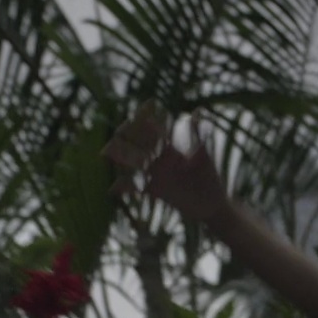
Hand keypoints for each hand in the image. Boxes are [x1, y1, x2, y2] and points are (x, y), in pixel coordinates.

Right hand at [103, 102, 228, 222]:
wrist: (212, 205)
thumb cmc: (210, 179)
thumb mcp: (205, 157)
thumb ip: (198, 137)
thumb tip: (196, 112)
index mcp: (171, 150)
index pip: (153, 132)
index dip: (143, 122)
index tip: (135, 115)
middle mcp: (160, 161)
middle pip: (137, 145)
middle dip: (127, 137)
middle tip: (117, 132)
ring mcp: (156, 176)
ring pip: (132, 164)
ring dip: (120, 158)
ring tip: (106, 152)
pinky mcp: (154, 192)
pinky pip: (135, 188)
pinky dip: (124, 188)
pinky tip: (113, 187)